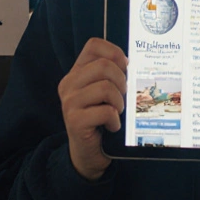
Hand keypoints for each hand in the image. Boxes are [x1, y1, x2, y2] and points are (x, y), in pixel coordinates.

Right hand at [59, 37, 126, 180]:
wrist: (87, 154)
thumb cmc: (100, 120)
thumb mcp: (103, 94)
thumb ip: (110, 76)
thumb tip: (130, 64)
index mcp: (76, 73)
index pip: (94, 46)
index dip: (114, 52)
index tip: (125, 67)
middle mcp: (68, 84)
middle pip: (104, 66)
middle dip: (122, 81)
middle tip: (123, 96)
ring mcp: (69, 103)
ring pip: (106, 88)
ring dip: (119, 102)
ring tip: (117, 112)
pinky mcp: (75, 121)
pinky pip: (106, 111)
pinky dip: (115, 120)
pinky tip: (112, 126)